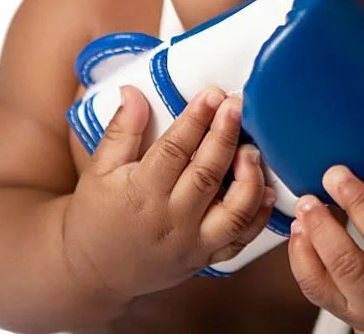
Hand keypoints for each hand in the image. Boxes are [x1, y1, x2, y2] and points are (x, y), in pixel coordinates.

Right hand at [62, 85, 275, 300]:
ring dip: (249, 179)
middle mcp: (171, 220)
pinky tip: (267, 189)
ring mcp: (192, 243)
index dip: (195, 119)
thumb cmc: (96, 216)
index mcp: (140, 194)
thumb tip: (133, 91)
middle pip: (206, 175)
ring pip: (233, 212)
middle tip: (237, 106)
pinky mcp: (206, 258)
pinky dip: (260, 215)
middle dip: (225, 136)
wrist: (95, 273)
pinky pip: (241, 239)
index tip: (212, 94)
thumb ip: (121, 130)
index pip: (174, 151)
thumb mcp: (98, 170)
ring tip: (252, 149)